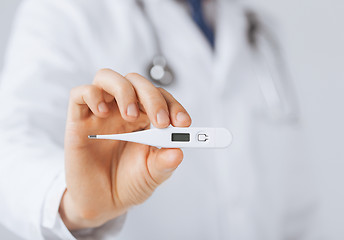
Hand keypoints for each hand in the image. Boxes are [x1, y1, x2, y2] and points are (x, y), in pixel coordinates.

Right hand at [59, 69, 190, 229]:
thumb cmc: (129, 183)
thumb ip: (165, 163)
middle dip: (152, 97)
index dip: (173, 105)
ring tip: (130, 115)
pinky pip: (80, 93)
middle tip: (160, 122)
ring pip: (108, 78)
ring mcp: (101, 113)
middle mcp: (123, 111)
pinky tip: (103, 114)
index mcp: (145, 119)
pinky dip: (93, 96)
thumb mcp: (152, 175)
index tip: (183, 123)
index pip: (160, 98)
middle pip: (136, 82)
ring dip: (124, 91)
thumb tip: (178, 151)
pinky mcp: (78, 121)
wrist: (102, 203)